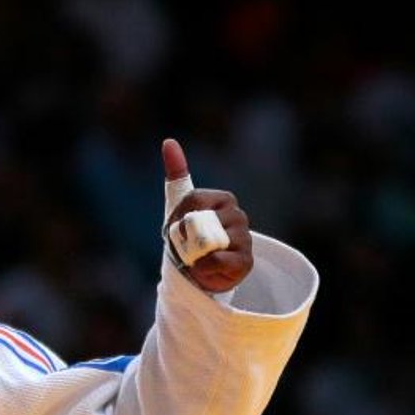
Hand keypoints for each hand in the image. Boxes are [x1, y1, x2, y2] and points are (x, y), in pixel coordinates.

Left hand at [162, 137, 252, 293]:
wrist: (199, 272)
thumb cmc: (190, 236)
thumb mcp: (179, 205)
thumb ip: (177, 174)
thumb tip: (168, 142)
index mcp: (223, 199)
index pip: (193, 200)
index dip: (177, 218)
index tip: (176, 228)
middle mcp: (237, 215)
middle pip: (199, 222)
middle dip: (183, 238)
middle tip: (185, 247)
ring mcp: (244, 237)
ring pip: (207, 241)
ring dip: (192, 253)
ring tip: (196, 258)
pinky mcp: (245, 261)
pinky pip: (217, 260)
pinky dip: (203, 268)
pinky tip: (205, 269)